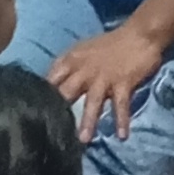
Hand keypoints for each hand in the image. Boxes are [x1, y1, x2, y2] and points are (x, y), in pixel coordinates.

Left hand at [49, 20, 162, 149]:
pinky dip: (122, 120)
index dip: (41, 95)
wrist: (140, 34)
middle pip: (67, 93)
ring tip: (83, 140)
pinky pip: (121, 105)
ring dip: (88, 122)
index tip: (33, 113)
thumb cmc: (110, 44)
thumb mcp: (82, 50)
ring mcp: (104, 77)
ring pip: (93, 102)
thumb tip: (51, 84)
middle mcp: (84, 70)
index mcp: (72, 60)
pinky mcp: (123, 82)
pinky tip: (122, 136)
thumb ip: (68, 67)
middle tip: (51, 132)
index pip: (51, 78)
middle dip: (59, 111)